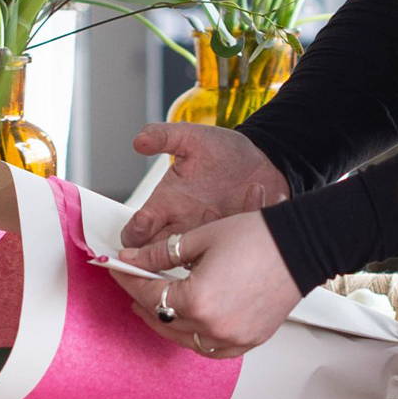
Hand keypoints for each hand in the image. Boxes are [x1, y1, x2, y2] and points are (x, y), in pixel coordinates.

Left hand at [111, 211, 301, 358]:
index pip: (150, 295)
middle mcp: (213, 326)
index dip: (129, 280)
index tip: (118, 268)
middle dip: (142, 300)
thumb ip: (160, 254)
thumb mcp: (201, 237)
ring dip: (166, 321)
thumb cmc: (258, 237)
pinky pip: (210, 348)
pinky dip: (193, 335)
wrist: (300, 246)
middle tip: (131, 282)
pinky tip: (187, 321)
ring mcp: (232, 338)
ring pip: (184, 339)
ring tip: (155, 302)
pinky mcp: (247, 341)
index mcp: (198, 299)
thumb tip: (132, 259)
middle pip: (163, 320)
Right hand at [120, 122, 290, 247]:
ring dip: (199, 248)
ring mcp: (208, 238)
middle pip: (158, 257)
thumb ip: (163, 137)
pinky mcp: (234, 241)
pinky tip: (254, 190)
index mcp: (167, 203)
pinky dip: (245, 219)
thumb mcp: (192, 138)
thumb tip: (138, 140)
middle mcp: (184, 226)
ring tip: (213, 215)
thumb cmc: (223, 152)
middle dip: (157, 258)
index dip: (135, 231)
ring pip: (193, 261)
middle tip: (168, 244)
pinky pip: (236, 242)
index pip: (138, 230)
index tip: (142, 221)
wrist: (262, 159)